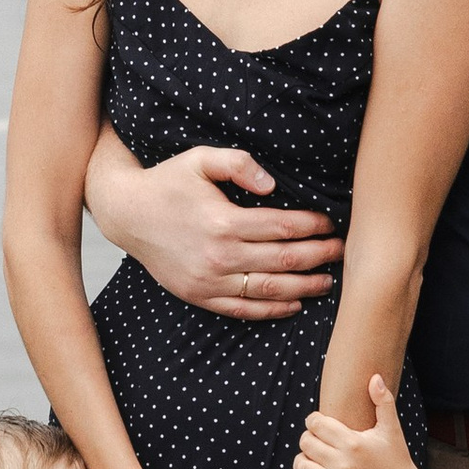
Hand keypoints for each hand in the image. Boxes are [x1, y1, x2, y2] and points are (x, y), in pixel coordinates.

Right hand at [85, 129, 344, 319]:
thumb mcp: (200, 159)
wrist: (126, 214)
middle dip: (319, 256)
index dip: (314, 226)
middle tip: (343, 252)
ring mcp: (209, 281)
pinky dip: (273, 310)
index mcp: (224, 222)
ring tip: (328, 281)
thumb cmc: (167, 182)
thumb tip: (273, 183)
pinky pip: (244, 309)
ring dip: (304, 287)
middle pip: (284, 261)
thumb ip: (238, 163)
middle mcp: (219, 256)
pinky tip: (295, 303)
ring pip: (269, 290)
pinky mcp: (200, 296)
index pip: (284, 227)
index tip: (332, 224)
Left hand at [294, 373, 409, 468]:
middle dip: (307, 437)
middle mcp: (343, 464)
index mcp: (354, 443)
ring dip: (301, 458)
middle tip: (314, 438)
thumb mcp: (391, 428)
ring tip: (309, 455)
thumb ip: (382, 401)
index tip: (317, 421)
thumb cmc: (395, 457)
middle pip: (306, 443)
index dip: (313, 420)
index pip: (317, 424)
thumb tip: (374, 377)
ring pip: (301, 466)